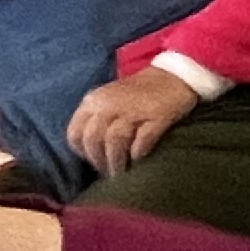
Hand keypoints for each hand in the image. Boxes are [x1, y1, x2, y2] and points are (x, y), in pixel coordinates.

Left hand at [66, 63, 204, 174]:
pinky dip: (138, 153)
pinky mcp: (157, 116)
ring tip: (122, 174)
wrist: (173, 76)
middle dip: (99, 161)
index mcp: (94, 100)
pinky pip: (142, 140)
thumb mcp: (108, 99)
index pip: (75, 133)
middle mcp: (109, 103)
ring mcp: (134, 109)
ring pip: (114, 141)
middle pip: (94, 139)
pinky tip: (139, 160)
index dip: (82, 152)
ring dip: (117, 161)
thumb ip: (95, 119)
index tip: (94, 161)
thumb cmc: (138, 93)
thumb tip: (88, 151)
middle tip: (108, 173)